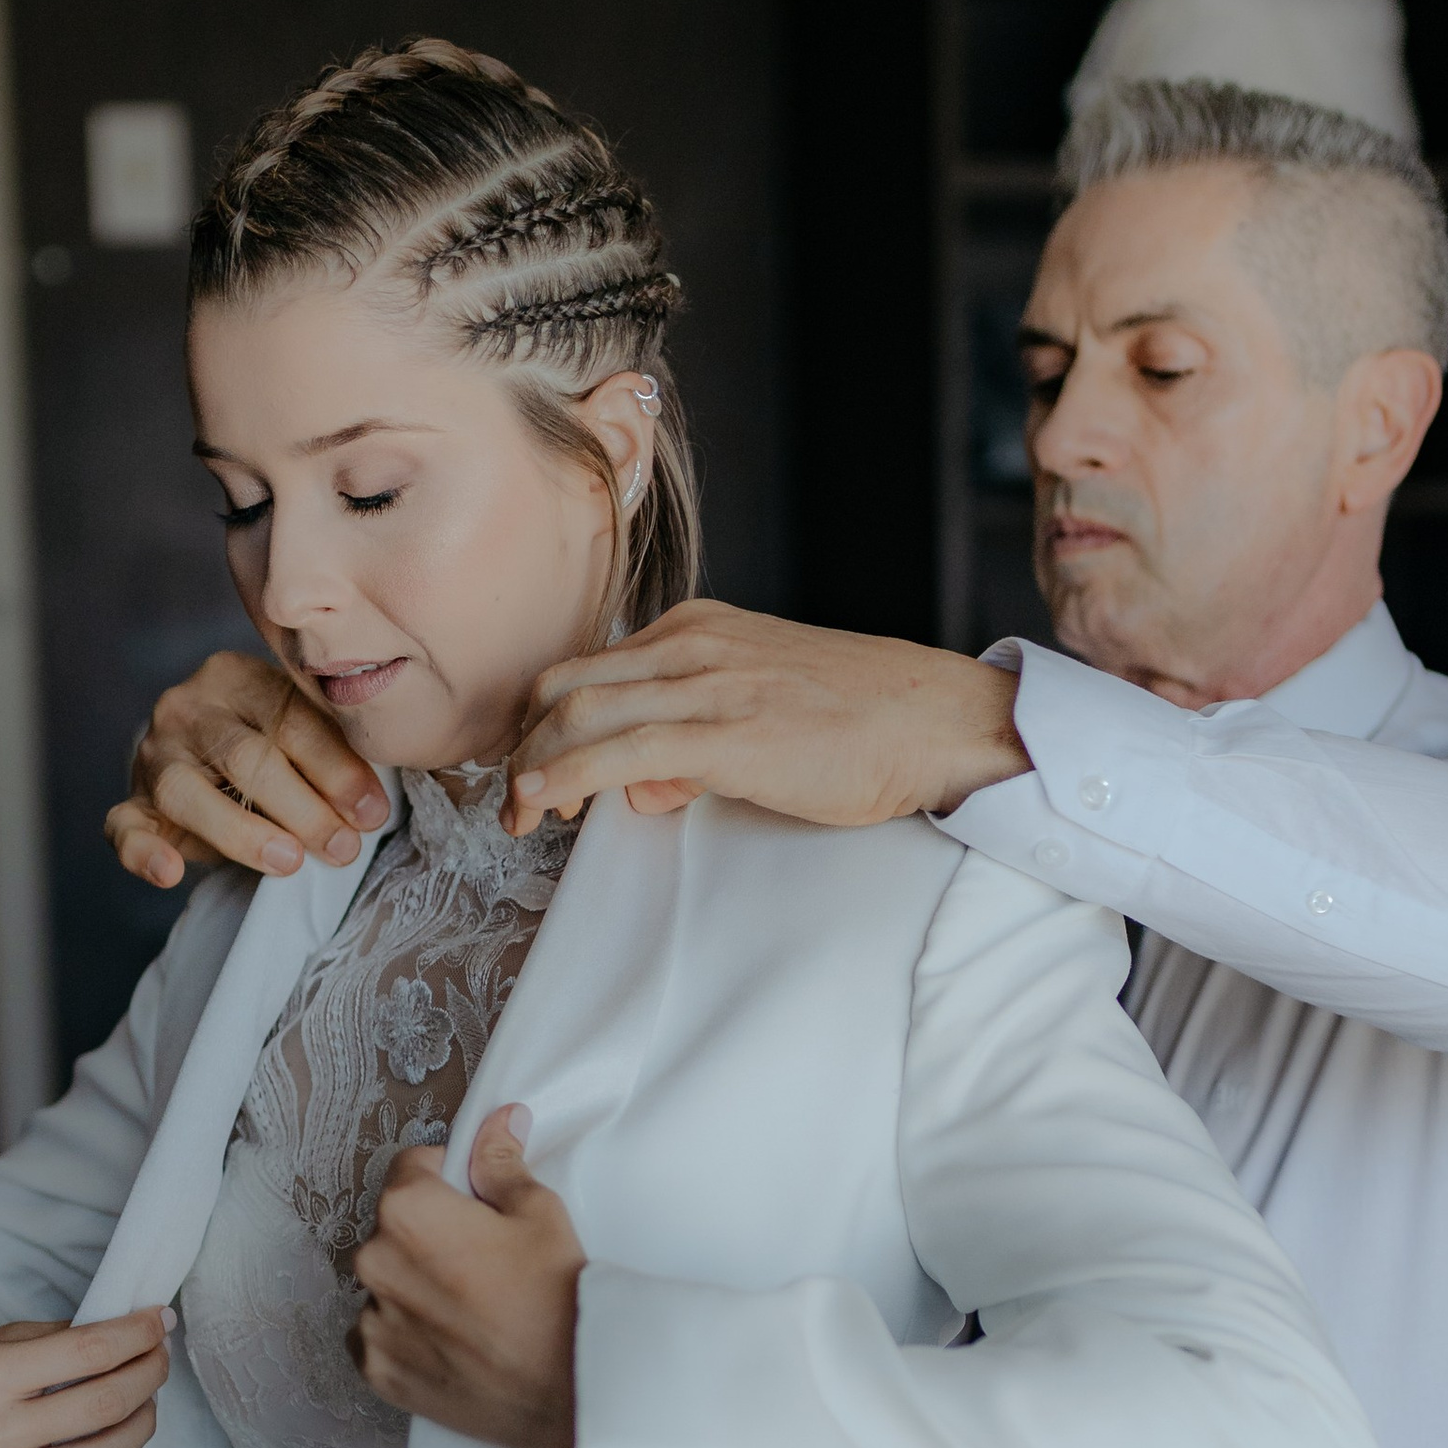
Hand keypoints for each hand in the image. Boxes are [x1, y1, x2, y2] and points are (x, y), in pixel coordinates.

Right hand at [104, 650, 387, 887]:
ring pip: (187, 793)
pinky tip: (169, 873)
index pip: (289, 719)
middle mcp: (187, 708)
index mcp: (235, 677)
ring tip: (288, 862)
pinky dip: (143, 854)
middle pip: (244, 756)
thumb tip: (373, 808)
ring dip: (242, 832)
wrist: (201, 754)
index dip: (335, 767)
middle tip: (342, 847)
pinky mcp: (132, 803)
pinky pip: (124, 829)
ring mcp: (153, 757)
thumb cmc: (268, 746)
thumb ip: (329, 749)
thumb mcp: (298, 730)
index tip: (372, 812)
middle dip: (301, 807)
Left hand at [349, 1110, 582, 1447]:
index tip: (475, 1203)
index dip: (448, 1178)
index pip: (410, 1168)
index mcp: (407, 1212)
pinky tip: (454, 1340)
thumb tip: (496, 1123)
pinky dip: (409, 1334)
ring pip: (389, 1283)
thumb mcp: (540, 1213)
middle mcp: (375, 1262)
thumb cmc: (558, 1297)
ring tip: (473, 1308)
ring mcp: (373, 1321)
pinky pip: (381, 1335)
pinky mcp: (378, 1369)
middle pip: (395, 1228)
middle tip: (484, 1261)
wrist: (571, 1388)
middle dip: (431, 1235)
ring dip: (418, 1285)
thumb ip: (501, 1163)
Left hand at [507, 599, 1028, 835]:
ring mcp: (708, 683)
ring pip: (580, 712)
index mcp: (700, 630)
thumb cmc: (864, 724)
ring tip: (517, 816)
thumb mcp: (764, 715)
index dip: (544, 722)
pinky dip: (565, 776)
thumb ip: (694, 743)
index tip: (531, 769)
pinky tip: (543, 803)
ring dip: (533, 768)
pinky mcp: (727, 732)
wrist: (937, 721)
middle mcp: (693, 644)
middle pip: (567, 685)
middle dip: (523, 746)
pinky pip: (619, 749)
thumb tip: (642, 786)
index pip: (590, 667)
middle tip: (510, 801)